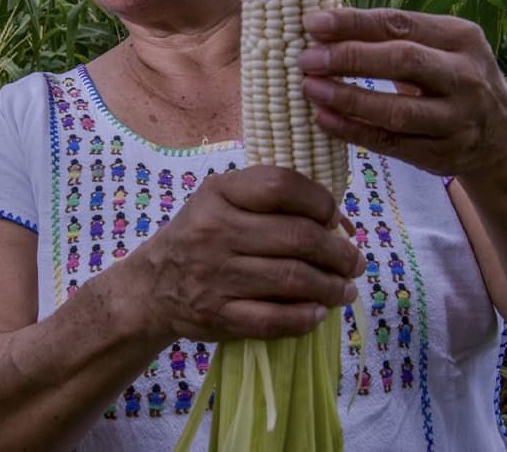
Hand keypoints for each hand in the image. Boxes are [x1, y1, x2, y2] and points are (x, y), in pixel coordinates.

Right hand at [127, 166, 363, 343]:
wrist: (152, 285)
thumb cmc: (200, 236)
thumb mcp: (223, 201)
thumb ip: (273, 201)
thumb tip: (341, 222)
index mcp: (219, 193)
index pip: (282, 186)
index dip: (321, 202)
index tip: (336, 219)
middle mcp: (216, 230)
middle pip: (297, 237)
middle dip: (339, 253)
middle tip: (355, 262)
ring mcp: (216, 275)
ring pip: (292, 279)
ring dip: (331, 287)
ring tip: (345, 289)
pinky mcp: (217, 314)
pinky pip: (272, 320)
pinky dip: (304, 318)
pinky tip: (318, 313)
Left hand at [297, 7, 506, 177]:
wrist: (502, 138)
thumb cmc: (452, 80)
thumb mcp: (440, 48)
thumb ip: (392, 36)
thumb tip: (323, 26)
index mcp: (461, 37)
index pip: (400, 23)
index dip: (353, 23)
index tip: (312, 24)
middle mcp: (466, 77)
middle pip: (403, 61)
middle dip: (349, 58)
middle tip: (307, 59)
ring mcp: (458, 119)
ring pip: (396, 111)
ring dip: (347, 99)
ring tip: (309, 89)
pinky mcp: (443, 154)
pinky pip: (391, 144)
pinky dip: (354, 132)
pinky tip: (324, 120)